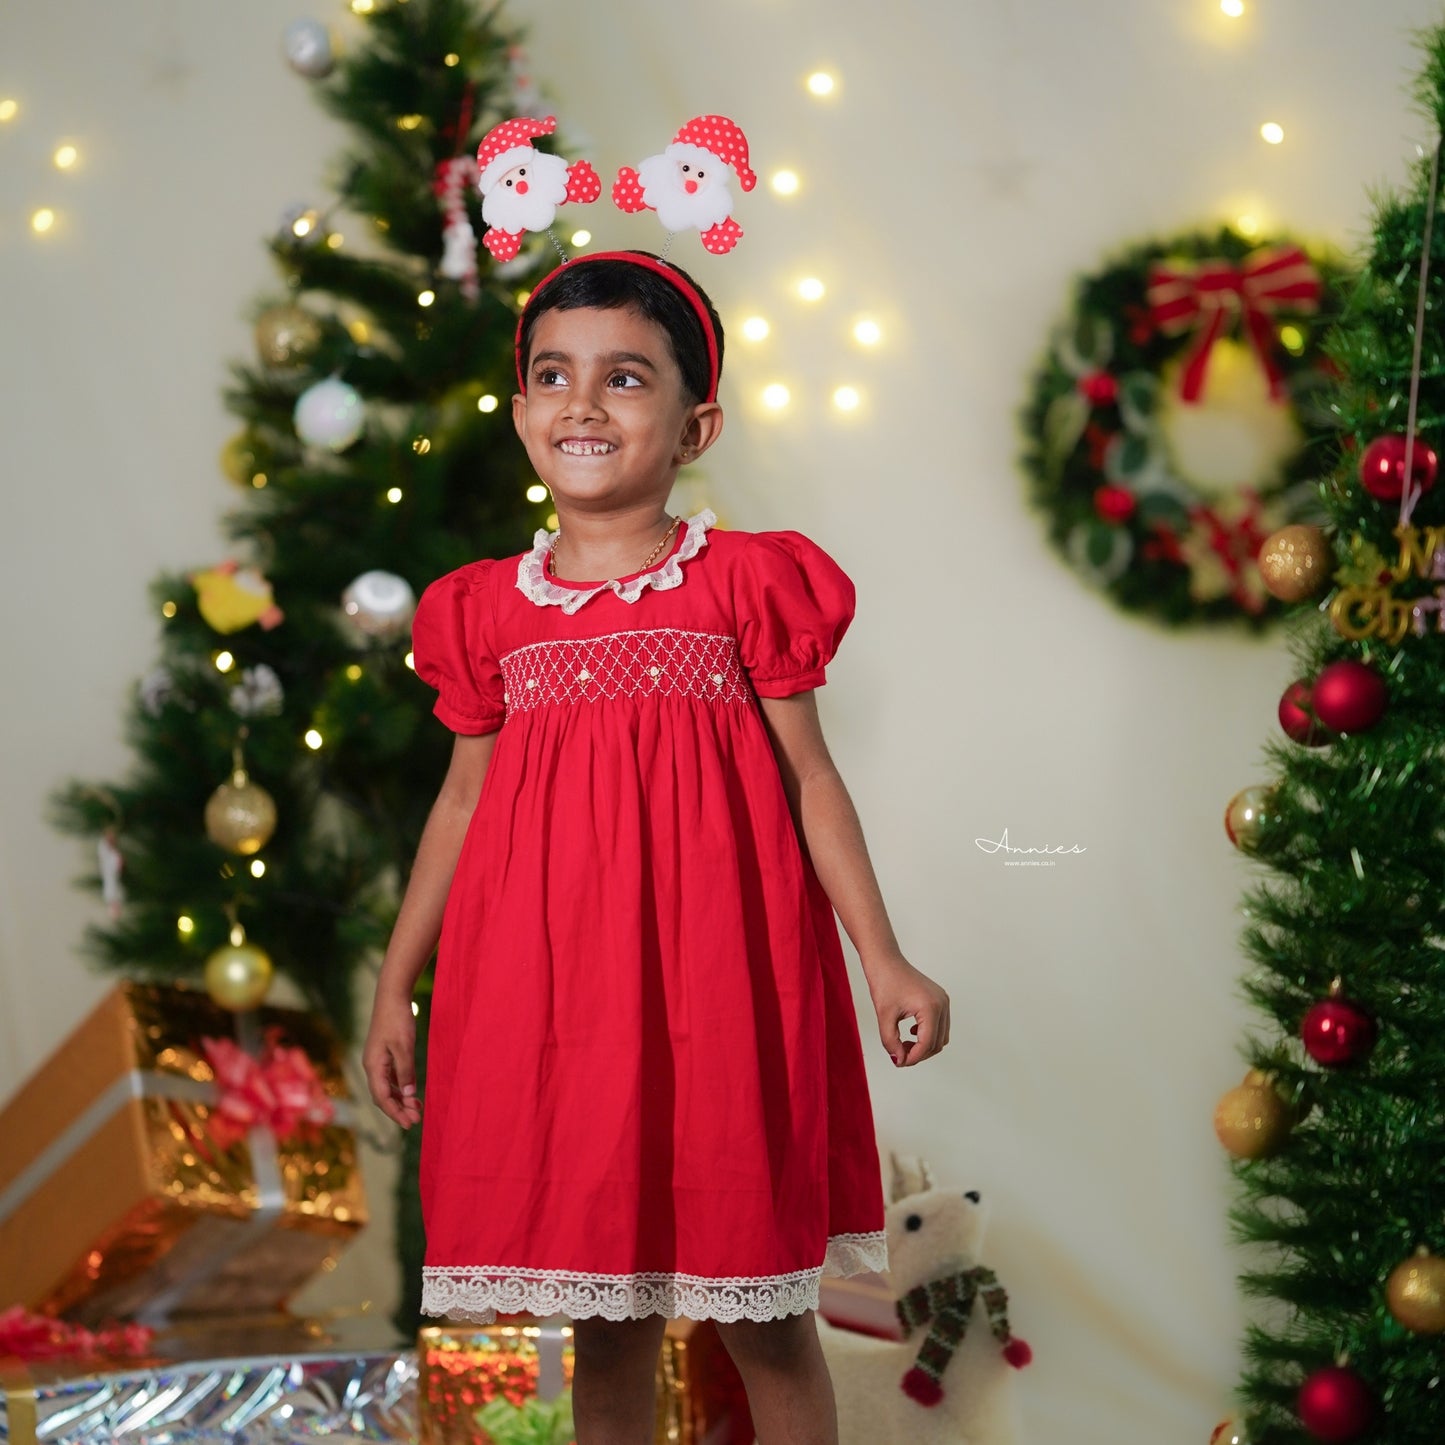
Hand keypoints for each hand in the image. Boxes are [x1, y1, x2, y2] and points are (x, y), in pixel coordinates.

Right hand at [363, 992, 421, 1128]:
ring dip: (400, 1100)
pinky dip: (400, 1088)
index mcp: (373, 1066)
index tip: (410, 1123)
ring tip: (417, 1108)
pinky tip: (411, 1093)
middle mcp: (372, 1066)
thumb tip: (408, 1096)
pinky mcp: (384, 1055)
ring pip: (386, 1088)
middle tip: (416, 1120)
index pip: (382, 1097)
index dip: (395, 1113)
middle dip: (398, 1110)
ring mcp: (377, 1060)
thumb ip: (406, 1072)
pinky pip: (390, 1078)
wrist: (392, 996)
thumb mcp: (404, 1047)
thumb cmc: (398, 1020)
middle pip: (382, 1096)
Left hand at [867, 956, 949, 1066]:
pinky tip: (910, 1032)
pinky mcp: (940, 1000)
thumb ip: (891, 1041)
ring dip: (924, 1046)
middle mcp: (942, 1004)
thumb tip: (899, 1060)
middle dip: (919, 1053)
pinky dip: (927, 1034)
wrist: (886, 960)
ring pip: (941, 1037)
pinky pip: (940, 1025)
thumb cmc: (884, 982)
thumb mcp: (884, 1016)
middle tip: (899, 1055)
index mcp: (930, 1007)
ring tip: (903, 1043)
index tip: (898, 1063)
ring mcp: (943, 1001)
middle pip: (937, 1043)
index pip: (927, 1044)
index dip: (913, 1058)